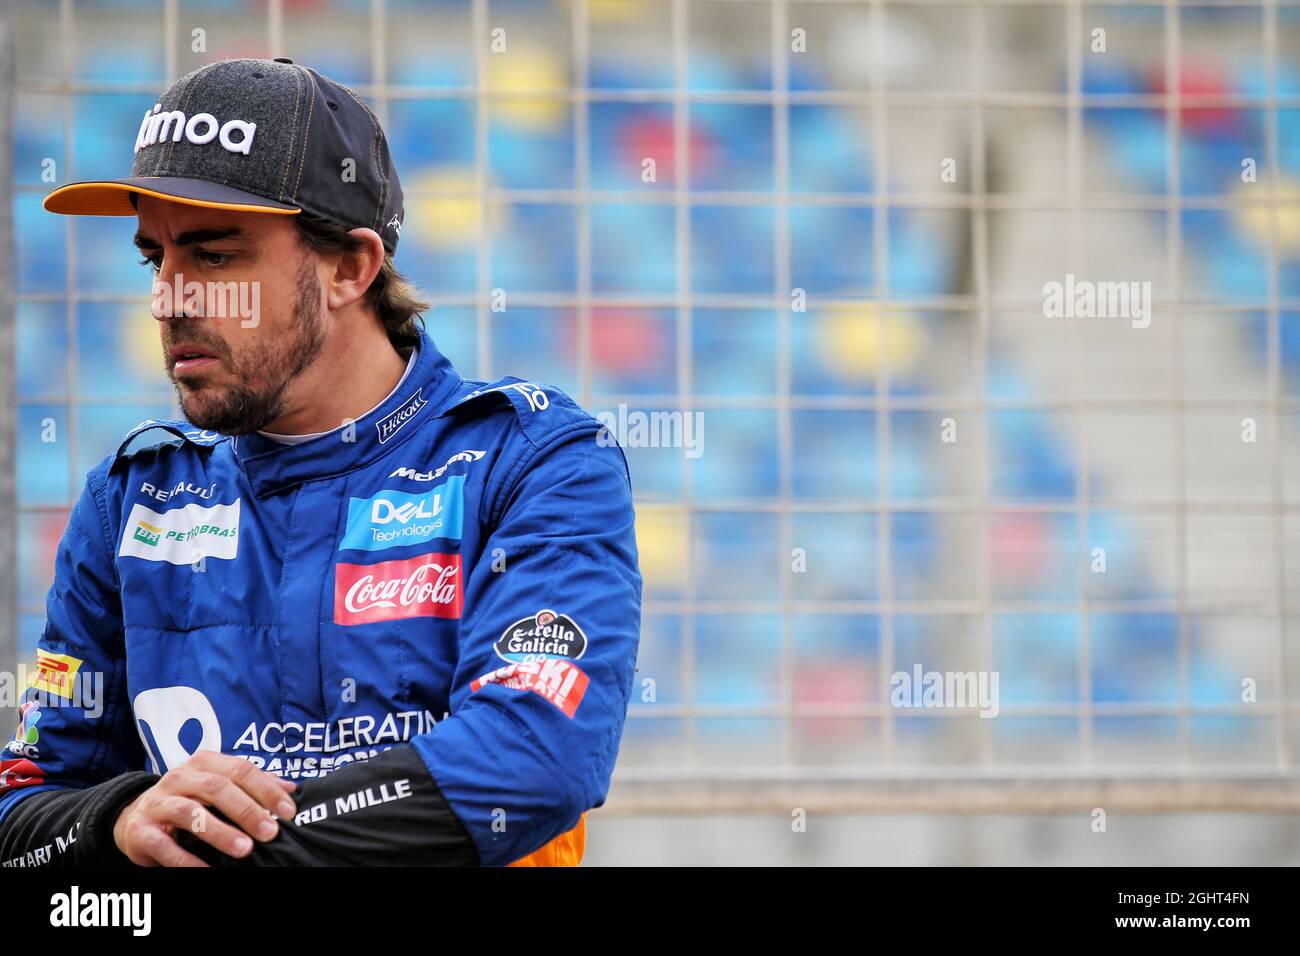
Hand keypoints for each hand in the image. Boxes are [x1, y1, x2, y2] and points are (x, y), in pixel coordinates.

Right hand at [112, 751, 297, 866]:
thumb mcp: (218, 786)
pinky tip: (209, 870)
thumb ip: (252, 784)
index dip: (266, 789)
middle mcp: (179, 778)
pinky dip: (188, 860)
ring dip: (220, 832)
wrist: (136, 819)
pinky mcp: (142, 831)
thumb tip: (291, 789)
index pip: (240, 769)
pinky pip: (165, 846)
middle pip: (217, 788)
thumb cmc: (188, 800)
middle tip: (270, 832)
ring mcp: (158, 803)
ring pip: (190, 813)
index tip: (289, 811)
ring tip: (245, 849)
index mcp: (203, 763)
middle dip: (247, 810)